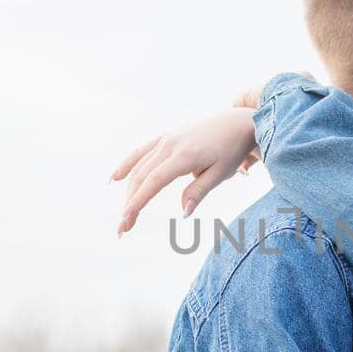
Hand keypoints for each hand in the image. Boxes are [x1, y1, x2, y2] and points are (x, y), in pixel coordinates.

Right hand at [110, 108, 257, 235]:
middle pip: (142, 177)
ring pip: (139, 167)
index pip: (155, 181)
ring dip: (128, 191)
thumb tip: (183, 212)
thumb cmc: (231, 150)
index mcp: (185, 155)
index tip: (126, 219)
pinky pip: (141, 151)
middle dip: (130, 203)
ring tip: (124, 215)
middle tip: (123, 229)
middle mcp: (170, 144)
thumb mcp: (221, 173)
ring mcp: (166, 138)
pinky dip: (127, 165)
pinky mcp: (166, 137)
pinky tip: (115, 179)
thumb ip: (199, 191)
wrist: (237, 122)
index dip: (139, 201)